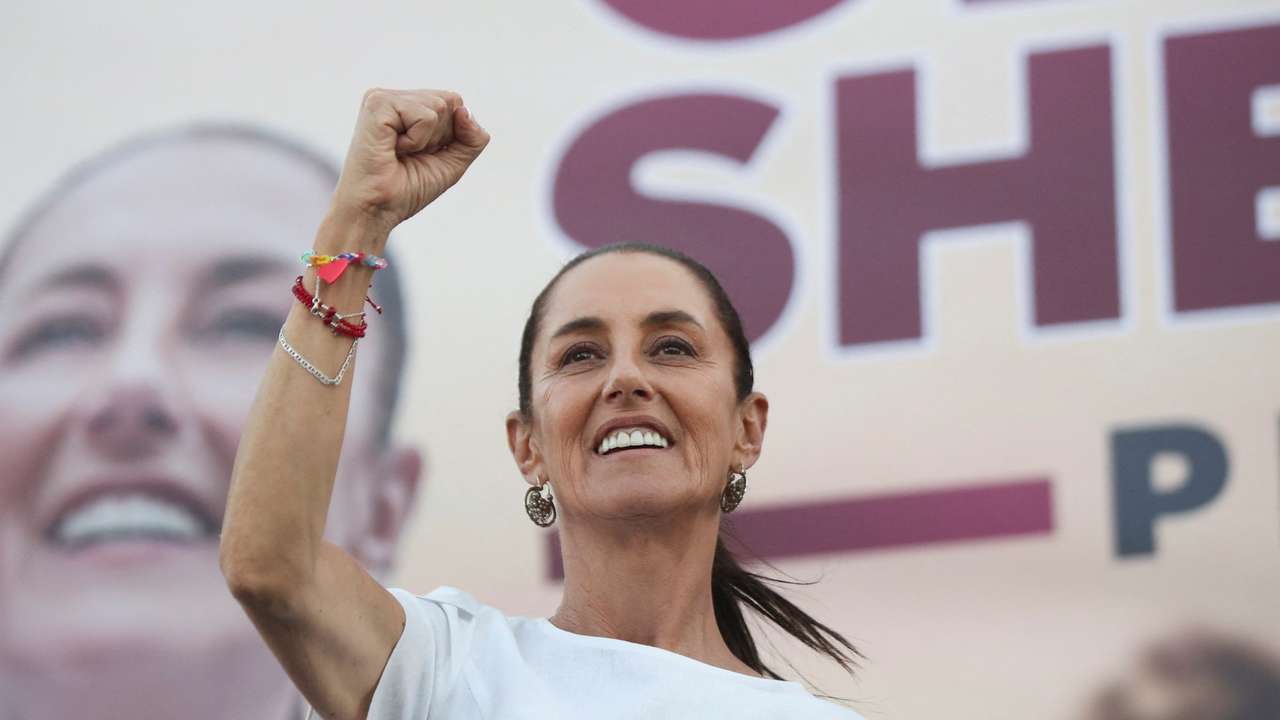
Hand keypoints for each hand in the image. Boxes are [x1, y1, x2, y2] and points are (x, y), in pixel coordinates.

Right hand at [331, 88, 489, 235]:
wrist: (376, 209)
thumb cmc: (407, 189)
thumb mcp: (452, 162)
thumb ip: (472, 138)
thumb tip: (465, 109)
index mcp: (410, 106)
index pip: (456, 103)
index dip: (451, 135)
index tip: (422, 154)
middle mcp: (396, 97)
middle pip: (452, 100)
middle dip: (440, 137)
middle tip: (409, 154)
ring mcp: (384, 97)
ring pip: (440, 106)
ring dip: (427, 141)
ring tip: (399, 152)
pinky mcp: (378, 103)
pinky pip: (425, 116)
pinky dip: (416, 141)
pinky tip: (392, 148)